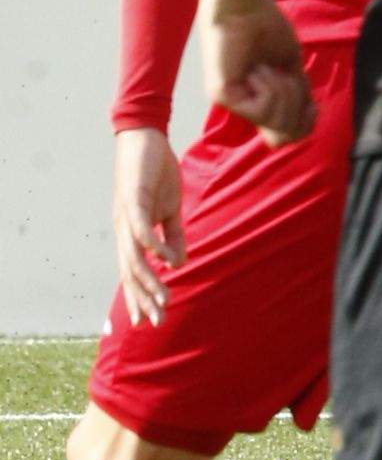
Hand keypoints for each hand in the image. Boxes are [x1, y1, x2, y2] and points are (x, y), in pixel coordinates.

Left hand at [112, 126, 184, 322]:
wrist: (145, 138)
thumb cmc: (156, 172)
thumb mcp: (170, 208)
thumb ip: (173, 235)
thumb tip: (178, 263)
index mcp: (132, 233)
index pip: (132, 271)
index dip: (138, 296)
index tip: (147, 321)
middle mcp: (124, 230)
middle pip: (130, 272)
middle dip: (143, 298)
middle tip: (156, 322)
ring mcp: (126, 216)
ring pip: (134, 257)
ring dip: (149, 280)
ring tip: (165, 298)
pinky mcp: (134, 199)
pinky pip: (141, 228)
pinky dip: (152, 246)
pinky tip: (166, 261)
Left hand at [203, 0, 316, 146]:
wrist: (244, 4)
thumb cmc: (266, 26)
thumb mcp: (291, 66)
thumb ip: (297, 95)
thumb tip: (304, 126)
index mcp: (258, 99)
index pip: (285, 136)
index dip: (305, 124)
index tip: (312, 103)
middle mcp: (243, 105)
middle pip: (283, 137)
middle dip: (296, 107)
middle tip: (288, 77)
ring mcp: (231, 102)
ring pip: (275, 122)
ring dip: (283, 91)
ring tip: (268, 66)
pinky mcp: (223, 95)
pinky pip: (262, 108)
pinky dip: (269, 86)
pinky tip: (256, 67)